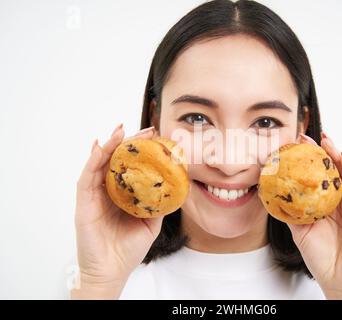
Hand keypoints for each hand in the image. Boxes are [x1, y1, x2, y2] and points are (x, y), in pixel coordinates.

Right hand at [72, 124, 162, 298]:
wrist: (112, 272)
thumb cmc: (128, 249)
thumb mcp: (151, 223)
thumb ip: (159, 204)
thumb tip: (177, 186)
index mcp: (122, 194)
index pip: (130, 165)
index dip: (141, 150)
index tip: (157, 137)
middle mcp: (107, 190)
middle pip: (116, 159)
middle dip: (130, 142)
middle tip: (147, 131)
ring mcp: (94, 195)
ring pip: (100, 163)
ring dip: (110, 145)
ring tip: (121, 131)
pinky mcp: (83, 203)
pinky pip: (86, 177)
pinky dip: (93, 160)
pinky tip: (101, 147)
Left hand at [287, 132, 341, 299]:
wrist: (337, 278)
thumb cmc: (319, 256)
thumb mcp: (298, 228)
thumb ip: (289, 210)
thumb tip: (270, 192)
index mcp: (325, 203)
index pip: (318, 176)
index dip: (309, 160)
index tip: (294, 146)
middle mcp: (341, 200)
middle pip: (334, 170)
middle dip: (323, 152)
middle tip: (308, 138)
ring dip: (339, 156)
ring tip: (327, 142)